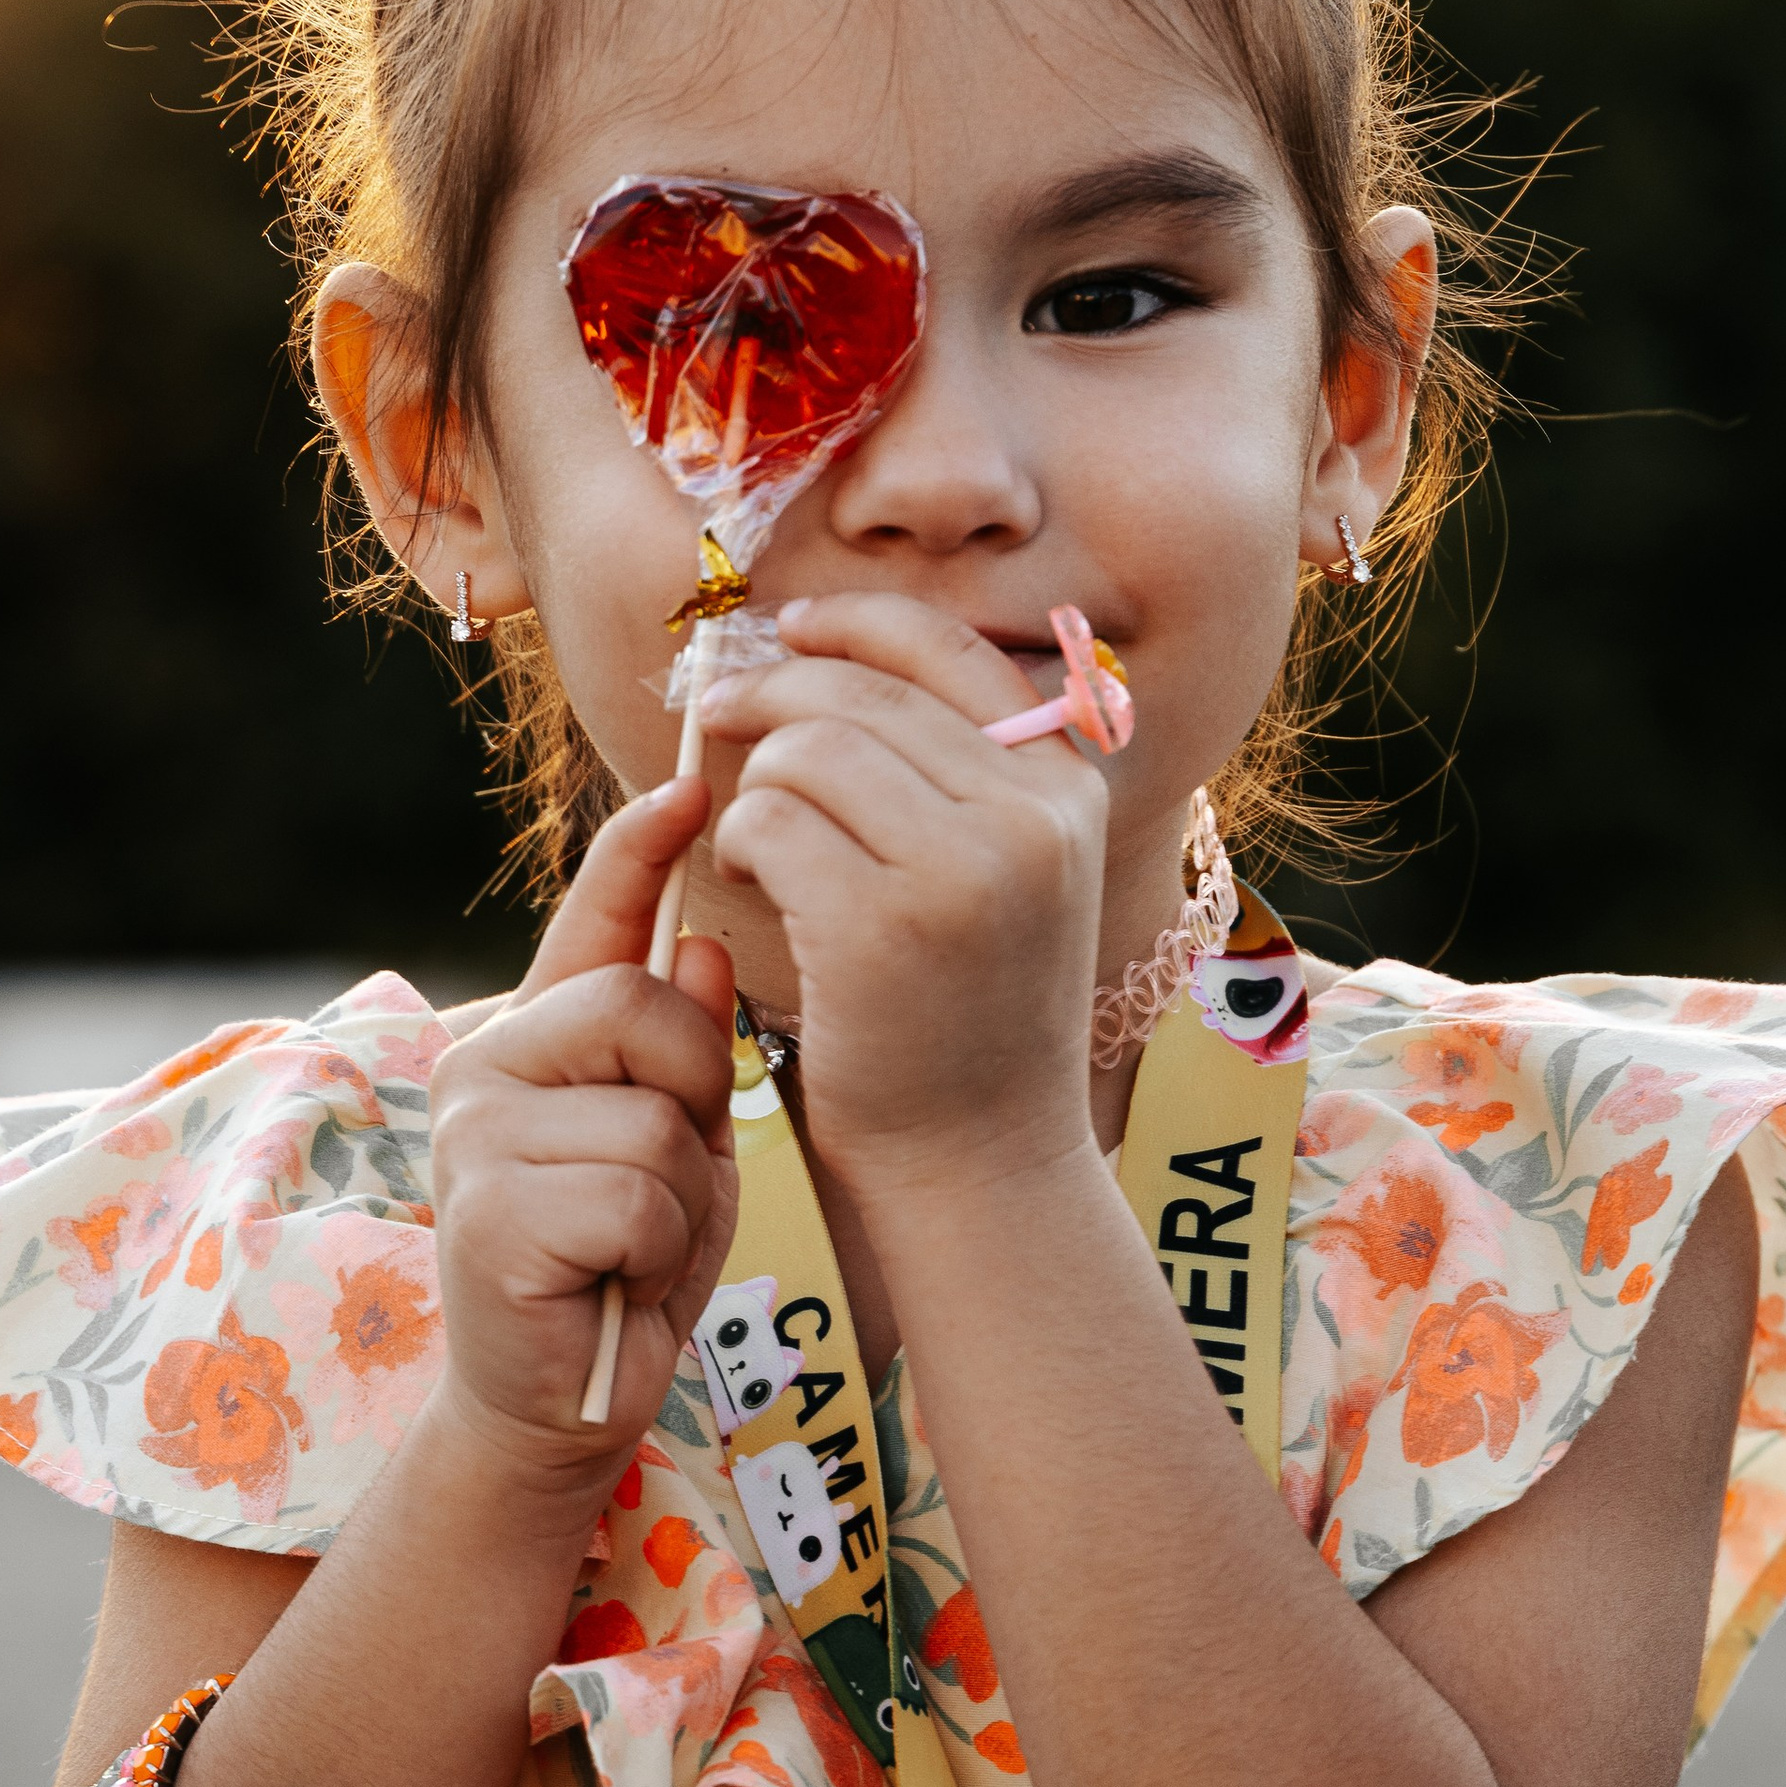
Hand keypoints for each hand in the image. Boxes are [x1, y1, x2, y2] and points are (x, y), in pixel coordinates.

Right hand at [425, 778, 738, 1491]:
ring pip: (651, 1116)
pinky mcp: (485, 1214)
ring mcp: (475, 1135)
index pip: (593, 918)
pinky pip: (634, 1197)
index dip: (638, 849)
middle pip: (641, 1005)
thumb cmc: (630, 1262)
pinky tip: (610, 1283)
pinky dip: (654, 1251)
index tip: (689, 783)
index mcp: (538, 1032)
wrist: (562, 1402)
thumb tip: (697, 949)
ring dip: (679, 1196)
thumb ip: (683, 1052)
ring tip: (634, 1245)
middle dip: (694, 1092)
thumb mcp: (683, 1142)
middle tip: (665, 1179)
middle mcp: (486, 1063)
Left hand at [696, 592, 1105, 1196]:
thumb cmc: (969, 1018)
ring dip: (755, 790)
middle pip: (858, 694)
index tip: (792, 629)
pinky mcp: (881, 925)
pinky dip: (740, 845)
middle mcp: (1033, 816)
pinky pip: (769, 820)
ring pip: (805, 750)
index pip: (949, 649)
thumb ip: (965, 773)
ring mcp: (963, 869)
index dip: (856, 623)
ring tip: (760, 852)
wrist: (980, 1163)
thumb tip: (841, 650)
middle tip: (715, 726)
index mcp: (1070, 788)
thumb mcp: (1011, 876)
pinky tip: (753, 889)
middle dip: (770, 700)